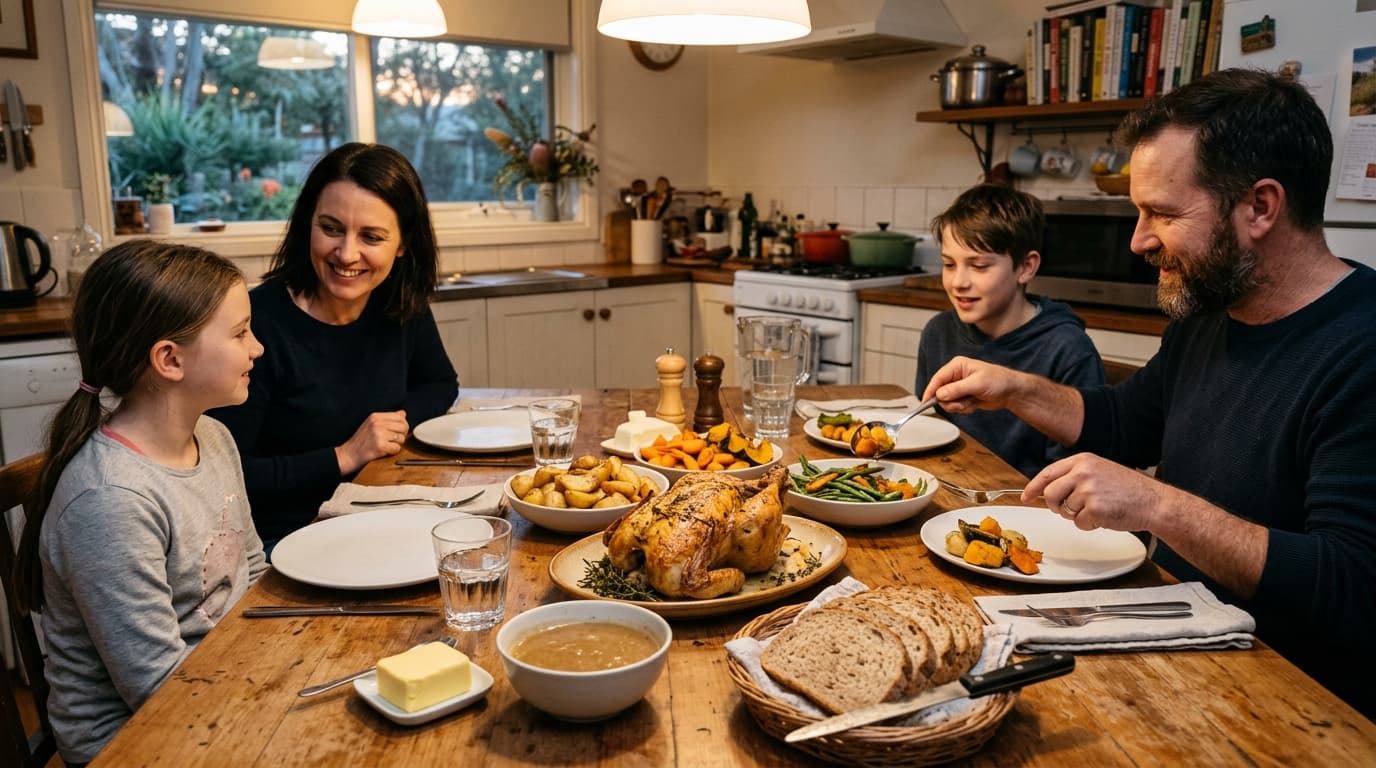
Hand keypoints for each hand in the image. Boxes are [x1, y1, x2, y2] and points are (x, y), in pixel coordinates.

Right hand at [336, 410, 408, 474]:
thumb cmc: (361, 441)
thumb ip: (387, 419)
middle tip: (393, 441)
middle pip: (403, 427)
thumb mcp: (371, 424)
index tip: (396, 432)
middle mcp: (377, 423)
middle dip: (401, 435)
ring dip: (397, 444)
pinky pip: (397, 448)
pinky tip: (384, 451)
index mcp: (376, 416)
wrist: (349, 455)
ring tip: (386, 446)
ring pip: (401, 438)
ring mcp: (378, 434)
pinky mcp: (380, 446)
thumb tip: (403, 413)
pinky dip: (392, 452)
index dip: (402, 426)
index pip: (400, 417)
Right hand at [921, 356, 1022, 414]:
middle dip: (951, 401)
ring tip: (972, 401)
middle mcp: (955, 376)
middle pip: (940, 393)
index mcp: (957, 366)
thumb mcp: (977, 384)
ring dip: (959, 406)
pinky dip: (965, 408)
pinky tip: (975, 403)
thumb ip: (957, 389)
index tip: (925, 402)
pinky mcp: (963, 397)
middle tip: (962, 403)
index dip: (930, 391)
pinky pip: (956, 407)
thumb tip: (940, 394)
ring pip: (948, 402)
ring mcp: (959, 387)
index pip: (937, 379)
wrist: (1011, 392)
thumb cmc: (998, 381)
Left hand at [1024, 453, 1162, 531]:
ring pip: (1063, 510)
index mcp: (1082, 460)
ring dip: (1076, 515)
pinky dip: (1089, 525)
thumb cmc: (1128, 490)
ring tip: (1096, 509)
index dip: (1033, 486)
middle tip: (1070, 509)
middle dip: (1055, 505)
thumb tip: (1049, 489)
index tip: (1026, 496)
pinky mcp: (1094, 508)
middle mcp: (1083, 472)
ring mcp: (1088, 490)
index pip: (1048, 473)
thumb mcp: (1099, 471)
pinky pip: (1078, 523)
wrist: (1153, 502)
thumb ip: (1075, 476)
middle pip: (1049, 493)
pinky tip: (1104, 517)